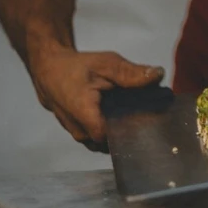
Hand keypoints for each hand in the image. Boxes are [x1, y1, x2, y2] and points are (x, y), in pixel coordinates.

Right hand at [27, 47, 164, 150]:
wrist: (50, 71)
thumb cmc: (76, 67)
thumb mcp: (106, 63)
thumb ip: (130, 73)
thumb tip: (157, 75)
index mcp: (85, 116)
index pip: (115, 139)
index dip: (134, 131)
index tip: (150, 119)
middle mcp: (81, 132)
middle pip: (113, 143)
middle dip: (131, 130)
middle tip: (147, 114)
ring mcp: (80, 137)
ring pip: (107, 143)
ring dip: (121, 130)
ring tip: (134, 114)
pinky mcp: (82, 136)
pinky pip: (101, 139)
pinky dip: (112, 129)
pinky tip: (123, 116)